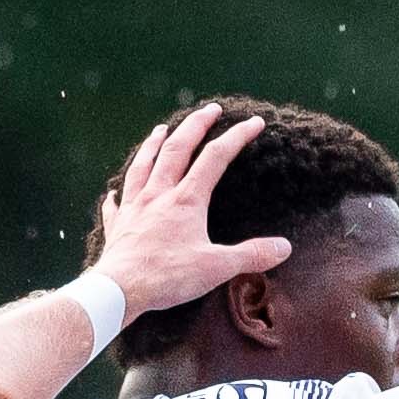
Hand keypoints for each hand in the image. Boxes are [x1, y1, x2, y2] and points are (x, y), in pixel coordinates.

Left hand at [92, 104, 296, 320]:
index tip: (254, 122)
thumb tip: (283, 247)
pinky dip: (117, 194)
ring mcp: (135, 206)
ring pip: (143, 165)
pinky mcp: (118, 225)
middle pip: (177, 148)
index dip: (236, 136)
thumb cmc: (168, 277)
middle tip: (210, 109)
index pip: (215, 158)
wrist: (120, 289)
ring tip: (160, 129)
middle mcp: (159, 194)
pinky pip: (116, 204)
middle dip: (195, 125)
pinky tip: (114, 192)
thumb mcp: (217, 267)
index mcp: (187, 199)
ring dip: (153, 144)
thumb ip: (251, 255)